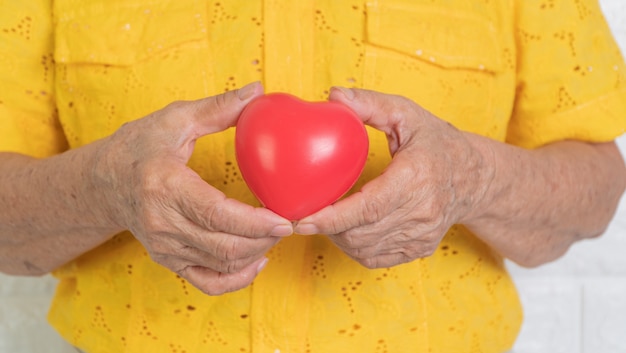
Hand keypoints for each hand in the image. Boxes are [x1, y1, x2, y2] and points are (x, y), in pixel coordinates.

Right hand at [92, 82, 292, 294]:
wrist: (104, 182)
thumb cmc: (139, 147)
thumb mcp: (174, 120)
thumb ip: (218, 107)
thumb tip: (256, 90)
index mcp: (165, 186)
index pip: (216, 214)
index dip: (255, 222)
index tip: (286, 219)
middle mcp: (163, 223)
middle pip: (224, 246)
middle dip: (266, 239)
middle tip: (291, 222)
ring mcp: (164, 247)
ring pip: (221, 264)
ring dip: (257, 253)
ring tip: (277, 233)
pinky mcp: (168, 260)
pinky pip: (207, 282)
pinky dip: (237, 279)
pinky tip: (257, 260)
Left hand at [294, 87, 493, 268]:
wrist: (474, 178)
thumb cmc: (438, 143)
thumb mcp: (408, 113)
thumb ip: (370, 104)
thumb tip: (333, 95)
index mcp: (417, 178)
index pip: (370, 207)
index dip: (333, 217)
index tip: (303, 220)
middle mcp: (422, 212)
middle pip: (362, 233)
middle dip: (327, 228)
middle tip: (303, 213)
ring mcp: (422, 235)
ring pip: (365, 249)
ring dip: (337, 238)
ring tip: (324, 219)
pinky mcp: (419, 249)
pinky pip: (376, 258)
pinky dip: (353, 248)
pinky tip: (345, 230)